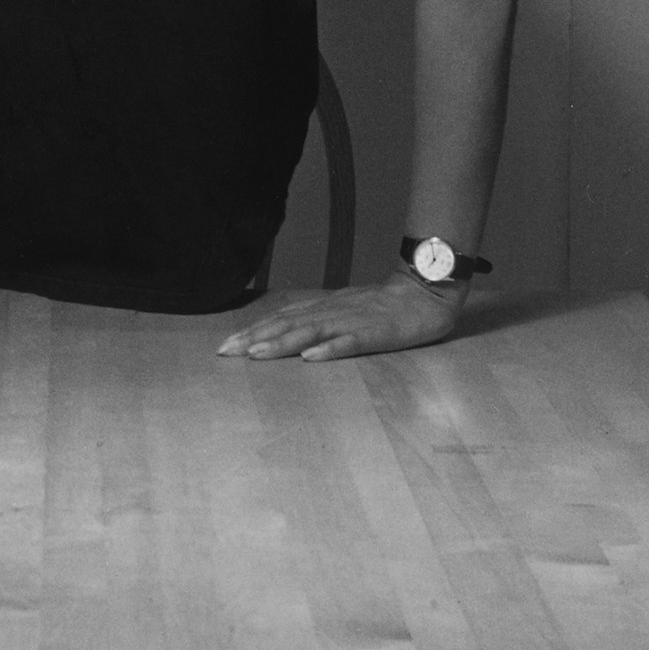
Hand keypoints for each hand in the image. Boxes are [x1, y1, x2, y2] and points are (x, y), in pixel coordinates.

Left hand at [215, 273, 467, 361]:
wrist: (424, 290)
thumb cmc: (383, 306)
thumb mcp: (344, 309)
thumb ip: (318, 319)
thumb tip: (285, 333)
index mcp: (323, 308)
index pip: (280, 319)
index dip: (251, 331)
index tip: (224, 346)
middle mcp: (331, 311)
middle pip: (286, 325)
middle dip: (254, 338)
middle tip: (224, 352)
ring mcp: (352, 321)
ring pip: (310, 332)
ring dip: (281, 343)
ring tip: (256, 355)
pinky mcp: (375, 333)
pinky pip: (350, 342)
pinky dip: (329, 349)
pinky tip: (311, 358)